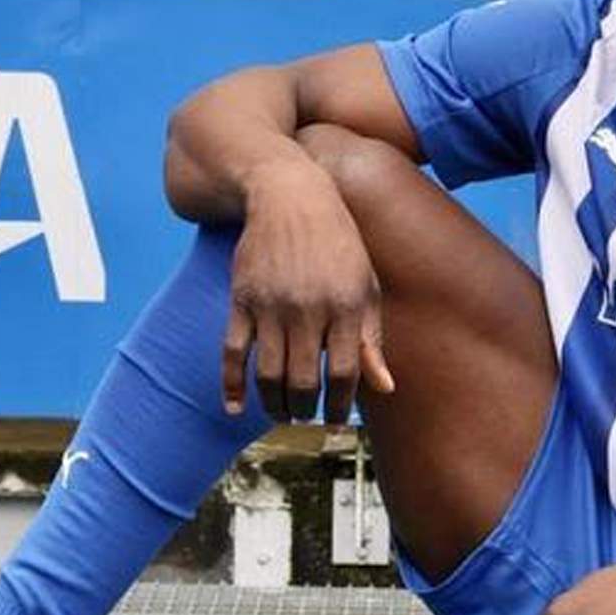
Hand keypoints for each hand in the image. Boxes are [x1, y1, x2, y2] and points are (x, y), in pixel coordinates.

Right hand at [222, 158, 395, 423]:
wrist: (289, 195)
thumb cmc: (337, 243)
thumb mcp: (366, 285)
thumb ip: (372, 339)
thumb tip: (384, 389)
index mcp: (345, 305)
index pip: (345, 374)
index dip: (340, 405)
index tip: (336, 418)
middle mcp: (308, 308)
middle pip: (303, 381)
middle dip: (306, 410)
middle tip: (307, 417)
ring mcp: (271, 305)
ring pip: (268, 374)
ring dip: (274, 405)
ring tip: (283, 414)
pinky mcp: (242, 300)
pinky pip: (232, 352)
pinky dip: (231, 385)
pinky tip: (235, 408)